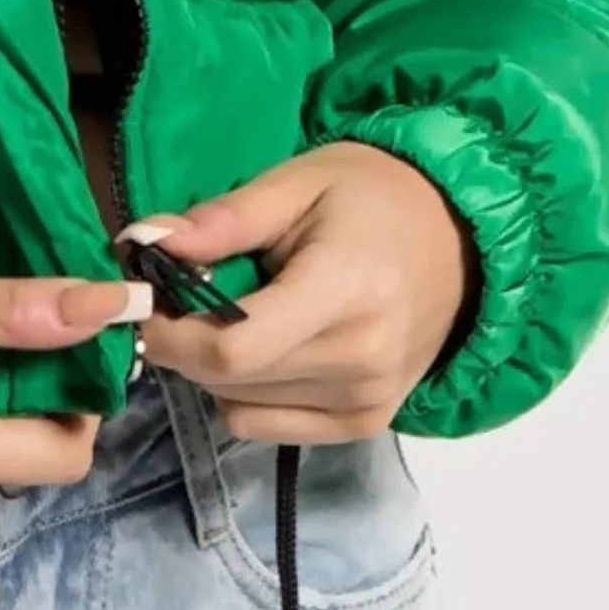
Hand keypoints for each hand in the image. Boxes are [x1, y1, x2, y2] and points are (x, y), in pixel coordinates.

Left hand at [133, 140, 477, 443]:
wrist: (462, 237)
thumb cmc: (373, 197)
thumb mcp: (297, 182)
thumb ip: (223, 219)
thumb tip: (147, 244)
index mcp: (344, 290)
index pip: (232, 348)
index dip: (171, 333)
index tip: (146, 301)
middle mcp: (361, 359)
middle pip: (229, 380)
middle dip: (183, 343)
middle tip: (184, 296)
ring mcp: (368, 400)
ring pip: (240, 407)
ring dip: (214, 370)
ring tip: (234, 315)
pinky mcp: (366, 423)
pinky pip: (267, 426)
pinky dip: (245, 393)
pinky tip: (266, 348)